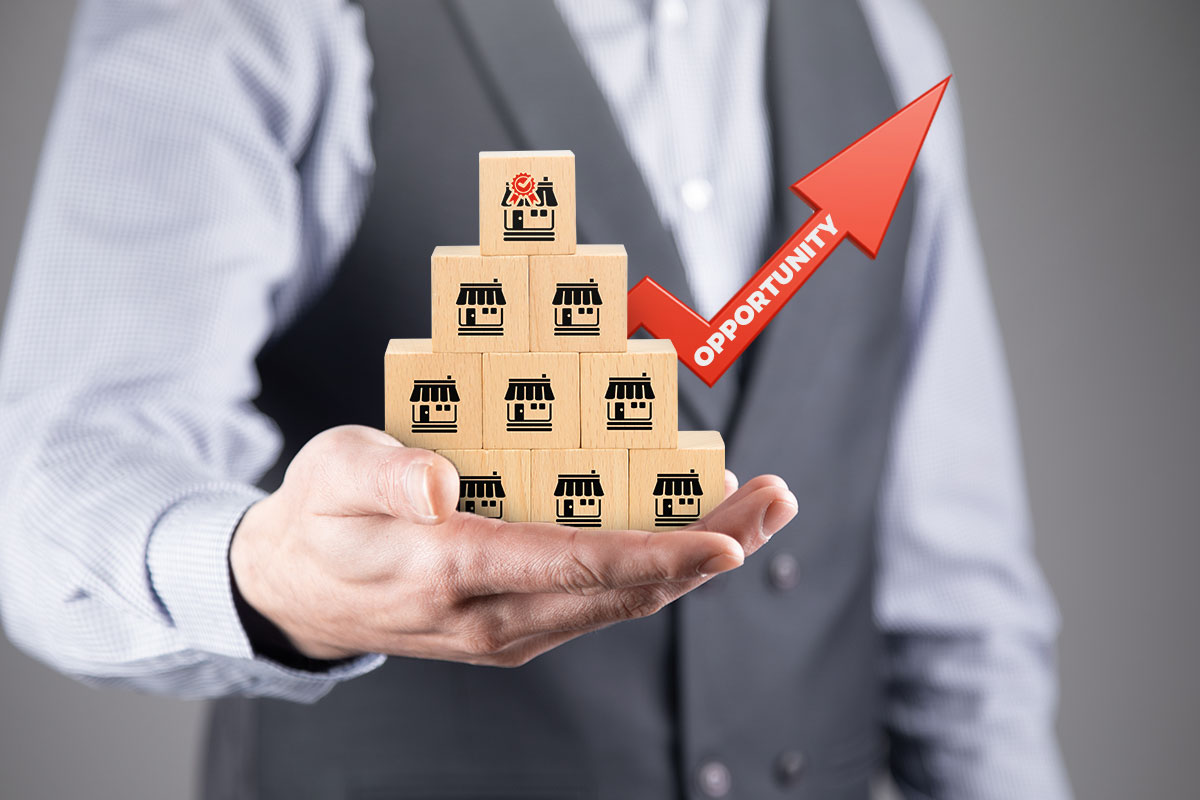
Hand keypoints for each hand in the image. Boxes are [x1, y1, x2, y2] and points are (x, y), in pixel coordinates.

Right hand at [230, 425, 796, 665]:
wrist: (296, 590)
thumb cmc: (320, 516)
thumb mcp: (332, 472)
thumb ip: (385, 475)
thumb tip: (442, 486)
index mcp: (453, 571)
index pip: (575, 566)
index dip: (656, 554)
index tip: (725, 541)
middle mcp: (495, 616)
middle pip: (624, 589)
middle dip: (710, 549)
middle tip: (775, 500)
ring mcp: (511, 629)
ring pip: (622, 600)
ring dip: (696, 559)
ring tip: (756, 508)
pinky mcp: (518, 623)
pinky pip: (601, 598)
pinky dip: (656, 566)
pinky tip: (689, 530)